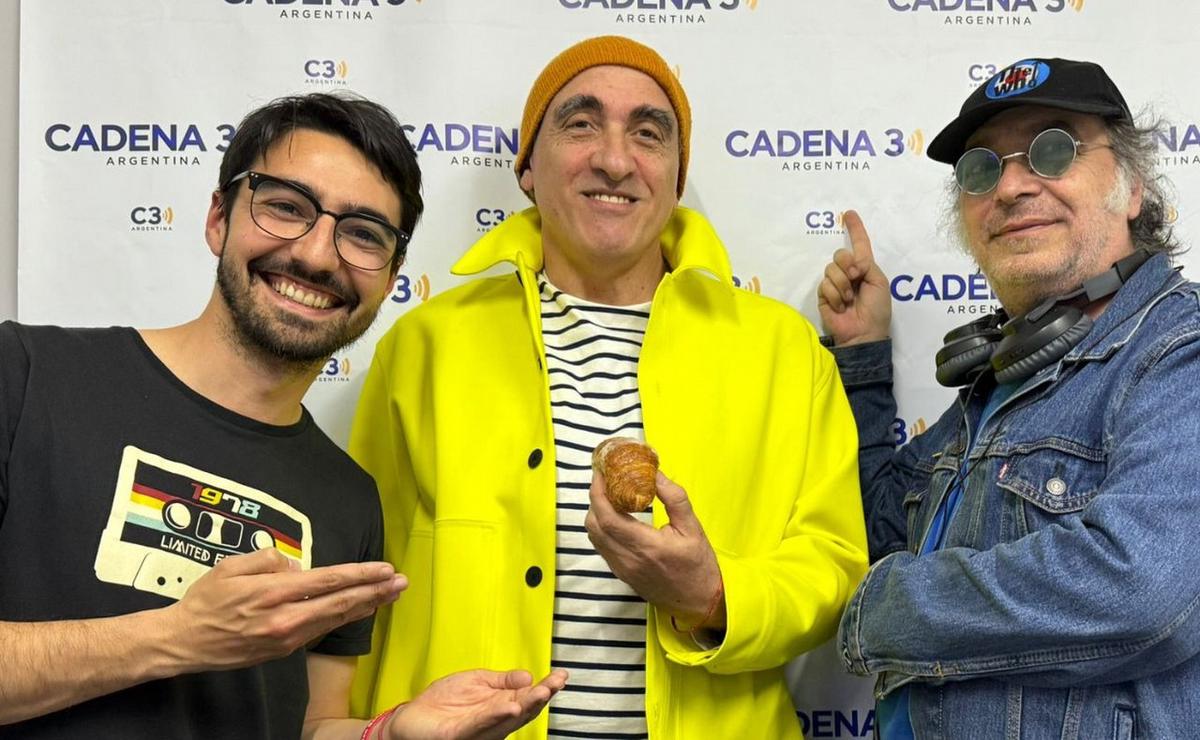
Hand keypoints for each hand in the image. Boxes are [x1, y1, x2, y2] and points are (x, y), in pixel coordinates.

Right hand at [163, 548, 405, 670]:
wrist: (183, 643)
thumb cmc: (206, 601)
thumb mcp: (232, 567)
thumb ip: (268, 560)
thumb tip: (296, 566)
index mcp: (274, 594)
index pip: (329, 581)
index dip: (361, 575)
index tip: (384, 569)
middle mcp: (286, 618)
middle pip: (341, 603)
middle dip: (375, 592)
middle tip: (401, 583)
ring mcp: (286, 638)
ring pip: (335, 620)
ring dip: (366, 606)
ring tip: (390, 594)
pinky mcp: (284, 650)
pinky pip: (320, 631)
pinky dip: (343, 618)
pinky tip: (358, 609)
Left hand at [384, 669, 568, 739]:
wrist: (411, 719)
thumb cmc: (442, 703)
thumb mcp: (476, 682)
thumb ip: (502, 681)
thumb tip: (529, 676)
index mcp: (499, 707)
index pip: (527, 697)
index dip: (545, 687)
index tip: (561, 675)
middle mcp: (494, 722)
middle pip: (523, 709)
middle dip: (541, 696)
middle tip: (557, 682)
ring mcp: (479, 731)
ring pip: (507, 718)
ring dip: (526, 705)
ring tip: (542, 692)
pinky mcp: (460, 734)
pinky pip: (481, 724)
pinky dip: (496, 715)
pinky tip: (511, 707)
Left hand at [585, 470, 724, 628]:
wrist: (699, 603)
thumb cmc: (698, 565)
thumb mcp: (693, 528)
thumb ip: (674, 499)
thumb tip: (655, 474)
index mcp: (647, 547)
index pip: (608, 518)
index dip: (598, 493)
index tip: (600, 473)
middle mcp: (628, 560)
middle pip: (594, 526)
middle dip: (594, 499)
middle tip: (605, 479)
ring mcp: (622, 569)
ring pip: (594, 537)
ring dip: (596, 513)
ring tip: (610, 495)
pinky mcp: (621, 574)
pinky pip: (601, 547)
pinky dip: (601, 527)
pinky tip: (615, 516)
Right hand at [817, 209, 892, 345]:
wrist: (864, 332)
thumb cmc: (877, 309)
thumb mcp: (879, 282)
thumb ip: (866, 264)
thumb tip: (849, 263)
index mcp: (864, 267)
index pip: (859, 244)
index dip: (855, 228)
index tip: (849, 213)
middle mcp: (848, 272)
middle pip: (839, 254)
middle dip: (847, 264)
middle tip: (856, 277)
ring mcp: (835, 284)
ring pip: (830, 268)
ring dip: (842, 284)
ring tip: (849, 299)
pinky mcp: (824, 295)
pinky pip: (825, 284)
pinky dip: (835, 295)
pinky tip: (841, 306)